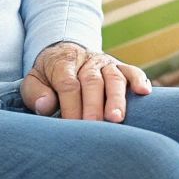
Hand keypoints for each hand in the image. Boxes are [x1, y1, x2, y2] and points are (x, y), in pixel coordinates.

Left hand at [21, 42, 152, 121]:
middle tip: (94, 126)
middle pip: (92, 82)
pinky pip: (132, 71)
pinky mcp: (120, 66)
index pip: (68, 84)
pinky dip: (139, 80)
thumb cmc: (49, 76)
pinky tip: (144, 92)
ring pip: (114, 78)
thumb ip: (35, 93)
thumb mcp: (34, 81)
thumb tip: (46, 106)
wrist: (65, 52)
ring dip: (116, 98)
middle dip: (93, 105)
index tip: (71, 126)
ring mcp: (106, 63)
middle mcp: (88, 61)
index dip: (70, 106)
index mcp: (63, 63)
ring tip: (116, 118)